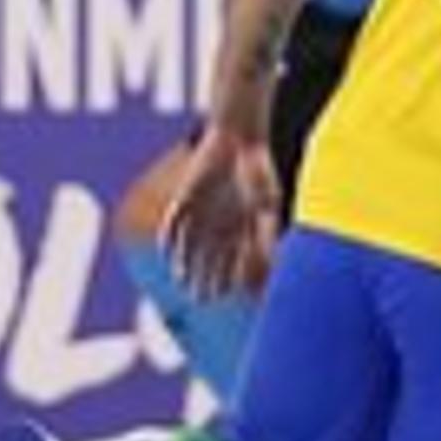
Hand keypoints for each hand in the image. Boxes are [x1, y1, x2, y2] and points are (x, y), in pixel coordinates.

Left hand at [161, 122, 280, 301]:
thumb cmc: (258, 172)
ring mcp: (199, 213)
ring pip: (188, 247)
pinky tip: (166, 252)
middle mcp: (217, 225)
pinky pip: (173, 223)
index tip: (225, 296)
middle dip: (204, 280)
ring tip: (182, 282)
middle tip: (200, 299)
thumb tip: (274, 262)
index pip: (231, 263)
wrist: (238, 141)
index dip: (227, 279)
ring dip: (184, 264)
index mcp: (239, 228)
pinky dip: (169, 238)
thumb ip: (269, 233)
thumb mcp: (267, 206)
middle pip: (207, 261)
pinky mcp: (184, 199)